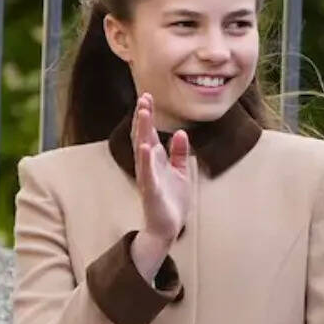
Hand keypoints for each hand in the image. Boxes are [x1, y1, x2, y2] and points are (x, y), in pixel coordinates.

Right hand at [129, 93, 191, 280]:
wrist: (167, 227)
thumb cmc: (172, 199)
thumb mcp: (180, 172)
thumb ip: (180, 153)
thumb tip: (182, 133)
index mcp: (156, 160)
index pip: (150, 132)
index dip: (147, 115)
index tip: (147, 96)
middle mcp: (149, 166)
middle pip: (144, 136)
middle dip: (143, 117)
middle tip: (143, 97)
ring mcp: (148, 177)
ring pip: (143, 151)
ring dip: (142, 131)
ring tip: (142, 114)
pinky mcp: (152, 192)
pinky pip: (148, 174)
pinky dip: (146, 160)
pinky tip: (145, 147)